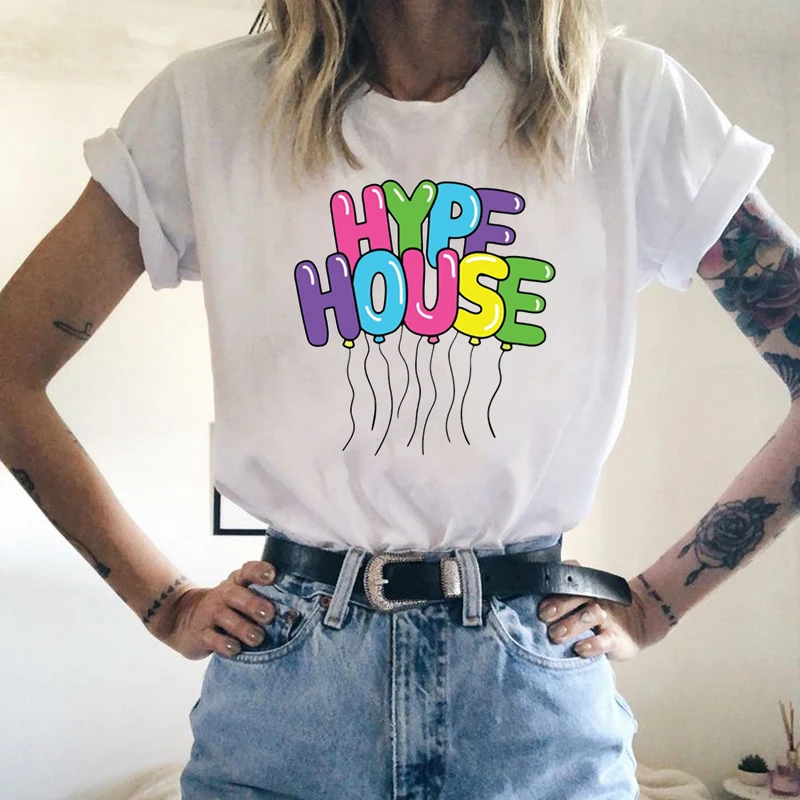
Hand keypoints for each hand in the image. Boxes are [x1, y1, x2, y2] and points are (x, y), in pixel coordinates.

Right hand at [150, 561, 279, 660]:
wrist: (181, 616)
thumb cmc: (224, 606)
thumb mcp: (239, 594)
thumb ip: (263, 597)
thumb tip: (297, 610)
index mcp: (236, 583)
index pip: (247, 571)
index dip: (259, 571)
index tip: (272, 575)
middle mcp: (223, 596)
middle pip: (236, 595)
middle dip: (254, 604)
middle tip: (269, 614)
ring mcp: (210, 614)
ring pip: (226, 619)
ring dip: (243, 628)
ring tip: (257, 637)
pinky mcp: (200, 634)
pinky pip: (213, 640)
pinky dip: (225, 645)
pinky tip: (235, 649)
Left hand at [536, 559, 666, 661]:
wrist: (637, 622)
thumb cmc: (596, 613)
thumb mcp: (580, 602)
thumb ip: (558, 600)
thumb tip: (523, 604)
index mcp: (583, 588)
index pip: (568, 579)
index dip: (553, 585)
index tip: (537, 597)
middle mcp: (595, 598)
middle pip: (577, 595)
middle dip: (559, 604)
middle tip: (543, 616)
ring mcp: (607, 617)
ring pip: (590, 614)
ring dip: (572, 624)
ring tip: (556, 635)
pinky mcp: (617, 637)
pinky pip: (606, 639)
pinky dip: (592, 644)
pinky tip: (580, 649)